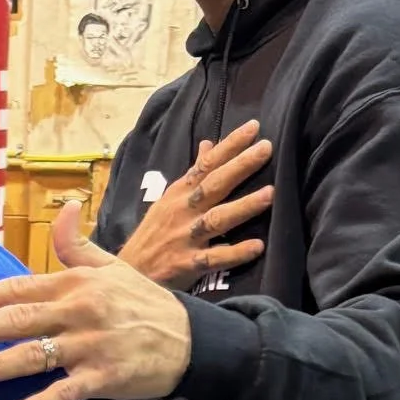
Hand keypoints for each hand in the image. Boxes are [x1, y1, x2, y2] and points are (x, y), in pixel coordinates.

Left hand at [0, 203, 193, 399]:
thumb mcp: (113, 266)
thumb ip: (77, 244)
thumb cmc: (143, 302)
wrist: (192, 339)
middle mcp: (79, 312)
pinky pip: (66, 393)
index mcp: (75, 284)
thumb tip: (62, 208)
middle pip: (20, 320)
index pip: (21, 287)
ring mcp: (91, 346)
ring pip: (36, 356)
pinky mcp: (105, 377)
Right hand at [117, 119, 272, 290]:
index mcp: (178, 194)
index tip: (254, 128)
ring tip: (270, 194)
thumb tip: (209, 143)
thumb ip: (193, 174)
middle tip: (266, 148)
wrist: (129, 272)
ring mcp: (184, 238)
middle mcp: (182, 212)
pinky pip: (214, 259)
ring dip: (243, 206)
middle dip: (240, 166)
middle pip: (214, 186)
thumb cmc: (154, 234)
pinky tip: (258, 246)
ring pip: (217, 219)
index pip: (206, 165)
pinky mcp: (187, 265)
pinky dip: (235, 253)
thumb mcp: (168, 199)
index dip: (229, 146)